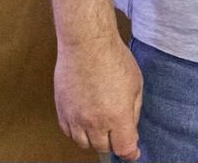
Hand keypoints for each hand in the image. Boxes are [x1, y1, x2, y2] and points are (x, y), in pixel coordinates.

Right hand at [54, 37, 142, 160]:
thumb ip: (134, 111)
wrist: (86, 46)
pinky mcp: (61, 112)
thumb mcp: (136, 85)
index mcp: (117, 115)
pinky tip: (87, 121)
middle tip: (118, 132)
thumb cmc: (115, 60)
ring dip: (95, 139)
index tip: (133, 153)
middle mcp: (94, 121)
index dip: (130, 153)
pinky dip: (79, 132)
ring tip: (103, 125)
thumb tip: (131, 128)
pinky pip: (69, 133)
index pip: (123, 148)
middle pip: (103, 148)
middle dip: (113, 143)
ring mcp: (75, 118)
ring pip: (84, 143)